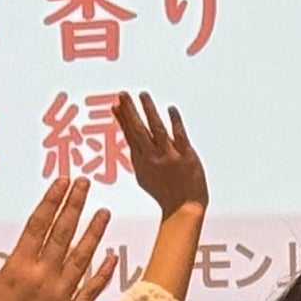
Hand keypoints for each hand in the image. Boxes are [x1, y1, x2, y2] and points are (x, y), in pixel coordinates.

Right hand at [0, 180, 117, 300]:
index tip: (63, 181)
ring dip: (94, 234)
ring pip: (82, 259)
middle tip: (86, 183)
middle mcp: (41, 279)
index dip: (51, 201)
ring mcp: (59, 298)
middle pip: (62, 234)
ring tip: (104, 212)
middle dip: (75, 206)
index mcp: (16, 269)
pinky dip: (102, 273)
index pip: (38, 225)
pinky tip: (112, 256)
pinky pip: (90, 291)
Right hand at [110, 93, 204, 215]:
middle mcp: (152, 157)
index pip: (129, 135)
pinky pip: (179, 135)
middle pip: (138, 130)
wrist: (184, 207)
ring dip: (149, 111)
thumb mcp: (144, 175)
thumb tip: (130, 138)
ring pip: (156, 129)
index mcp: (141, 162)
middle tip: (123, 94)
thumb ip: (138, 155)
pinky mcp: (186, 155)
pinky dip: (174, 121)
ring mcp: (169, 156)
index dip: (122, 119)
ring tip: (143, 95)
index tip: (115, 105)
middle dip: (129, 111)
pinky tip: (171, 109)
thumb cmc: (165, 192)